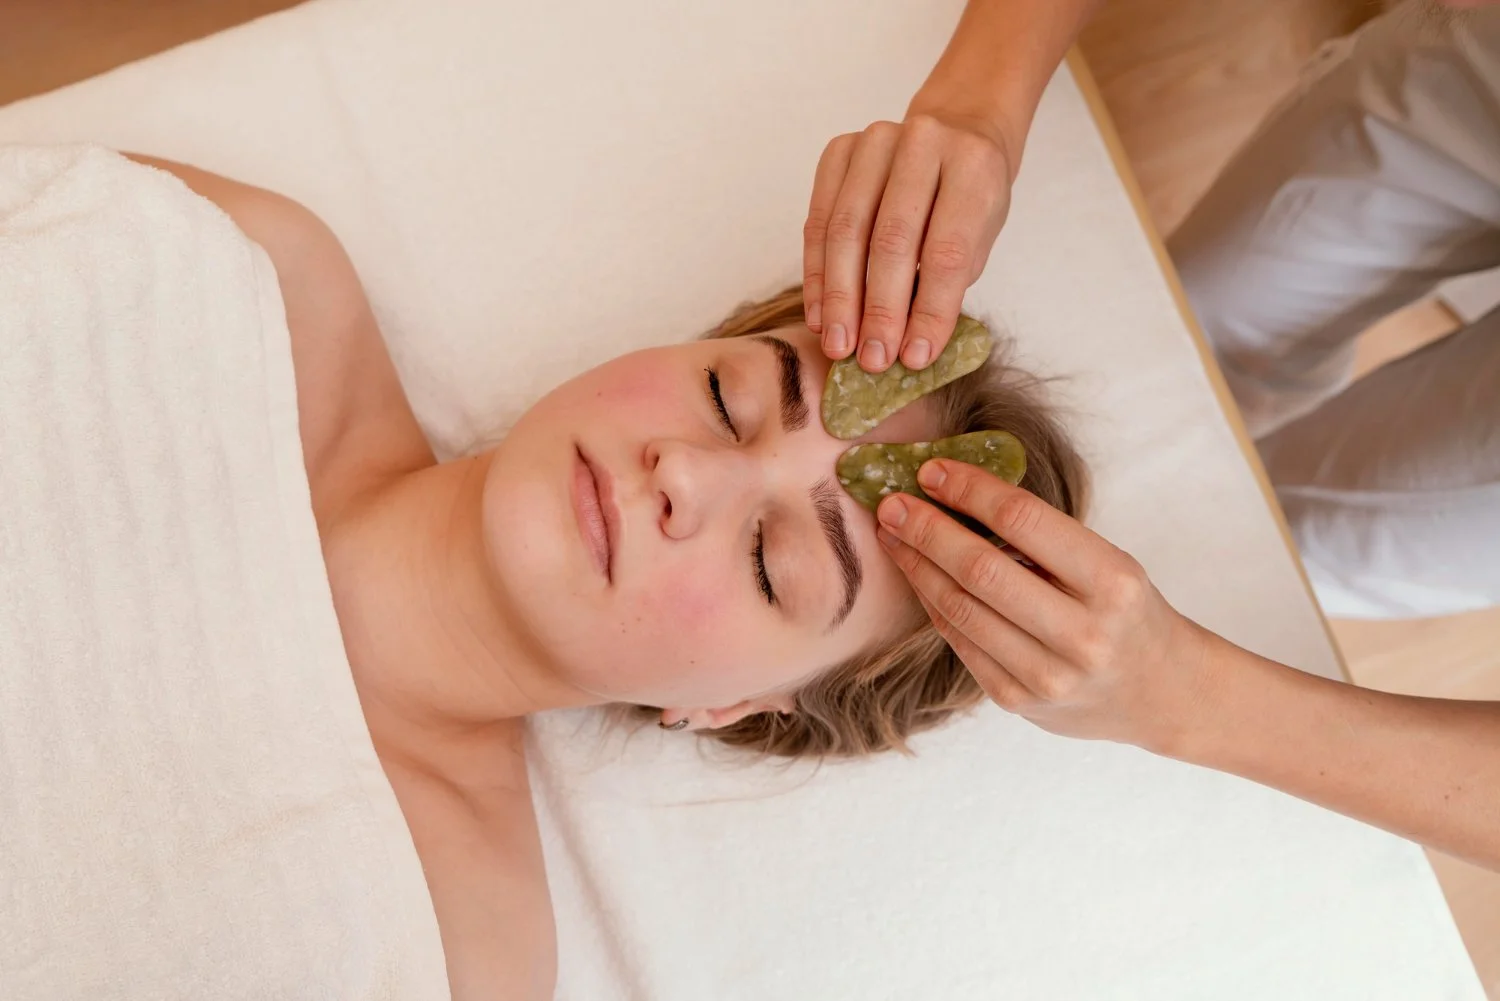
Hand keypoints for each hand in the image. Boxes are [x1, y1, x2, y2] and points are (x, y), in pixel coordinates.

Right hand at [803, 112, 1013, 373]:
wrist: (956, 130)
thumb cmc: (969, 196)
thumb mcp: (980, 237)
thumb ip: (947, 282)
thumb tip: (908, 348)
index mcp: (974, 166)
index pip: (948, 250)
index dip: (930, 310)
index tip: (915, 356)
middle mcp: (925, 142)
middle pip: (892, 240)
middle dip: (879, 309)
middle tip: (871, 358)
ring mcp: (877, 139)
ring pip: (846, 229)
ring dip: (840, 297)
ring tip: (839, 344)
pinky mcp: (840, 149)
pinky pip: (818, 219)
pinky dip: (817, 273)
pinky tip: (821, 313)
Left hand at [874, 460, 1217, 753]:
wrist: (1159, 692)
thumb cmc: (1125, 612)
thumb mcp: (1108, 564)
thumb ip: (1043, 538)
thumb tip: (956, 492)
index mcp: (1112, 581)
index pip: (1023, 521)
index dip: (969, 490)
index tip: (931, 470)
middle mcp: (1082, 633)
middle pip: (981, 569)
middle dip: (927, 529)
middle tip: (892, 502)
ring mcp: (1048, 675)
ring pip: (960, 609)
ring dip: (917, 566)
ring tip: (893, 535)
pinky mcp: (1017, 701)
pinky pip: (959, 642)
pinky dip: (933, 602)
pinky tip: (918, 575)